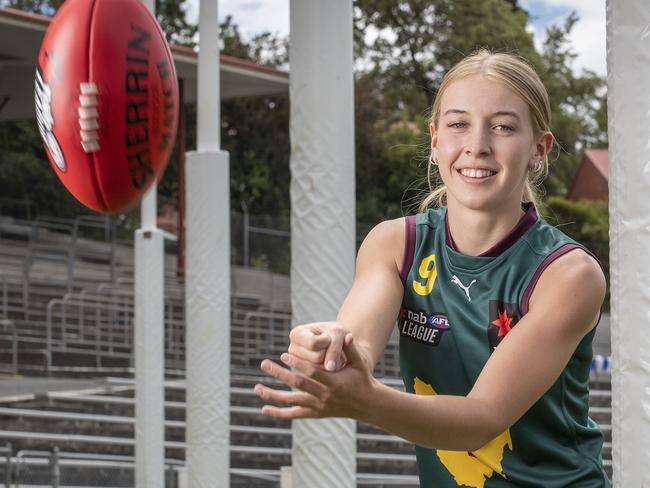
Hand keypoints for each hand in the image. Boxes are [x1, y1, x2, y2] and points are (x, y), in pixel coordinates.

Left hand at [255, 333, 377, 419]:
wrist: (366, 404)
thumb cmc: (362, 379)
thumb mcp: (360, 363)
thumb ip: (351, 349)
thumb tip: (348, 333)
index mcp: (334, 382)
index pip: (312, 373)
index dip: (297, 364)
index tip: (283, 355)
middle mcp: (324, 396)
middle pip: (298, 385)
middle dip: (279, 374)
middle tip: (264, 363)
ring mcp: (318, 406)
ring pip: (292, 401)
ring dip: (272, 395)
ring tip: (256, 387)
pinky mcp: (315, 413)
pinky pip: (294, 414)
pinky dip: (279, 413)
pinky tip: (264, 409)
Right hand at [288, 322, 349, 371]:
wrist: (339, 341)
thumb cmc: (335, 334)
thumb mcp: (338, 334)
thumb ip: (334, 348)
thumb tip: (330, 368)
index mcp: (296, 334)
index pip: (313, 343)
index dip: (327, 340)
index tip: (327, 336)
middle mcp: (293, 350)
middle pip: (317, 358)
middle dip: (330, 352)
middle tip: (330, 346)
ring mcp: (298, 364)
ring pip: (321, 369)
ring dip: (332, 361)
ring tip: (330, 353)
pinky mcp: (306, 374)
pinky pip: (323, 376)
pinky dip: (331, 368)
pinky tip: (329, 361)